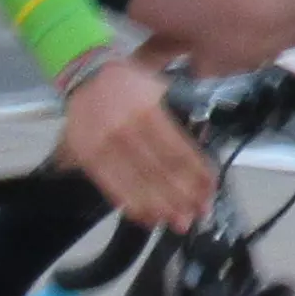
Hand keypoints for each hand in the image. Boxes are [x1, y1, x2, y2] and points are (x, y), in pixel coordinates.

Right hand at [62, 53, 214, 230]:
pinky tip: (148, 218)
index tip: (210, 191)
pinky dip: (131, 205)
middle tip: (198, 215)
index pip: (176, 150)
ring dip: (160, 207)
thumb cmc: (129, 83)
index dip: (196, 174)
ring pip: (137, 182)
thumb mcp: (159, 88)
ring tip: (178, 221)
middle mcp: (125, 128)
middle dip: (181, 197)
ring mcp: (103, 145)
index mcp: (147, 109)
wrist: (85, 74)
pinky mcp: (88, 157)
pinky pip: (112, 186)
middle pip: (159, 170)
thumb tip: (198, 155)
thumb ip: (176, 118)